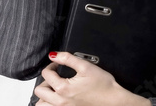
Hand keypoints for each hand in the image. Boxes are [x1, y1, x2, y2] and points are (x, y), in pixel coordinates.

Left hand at [34, 52, 150, 105]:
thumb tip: (53, 55)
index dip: (51, 66)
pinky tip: (58, 98)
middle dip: (45, 81)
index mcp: (63, 89)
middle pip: (39, 91)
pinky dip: (50, 104)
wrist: (116, 102)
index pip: (46, 74)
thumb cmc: (104, 86)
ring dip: (44, 96)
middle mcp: (61, 102)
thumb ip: (67, 58)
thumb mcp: (86, 66)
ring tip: (54, 89)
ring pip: (41, 105)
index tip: (57, 65)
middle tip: (55, 77)